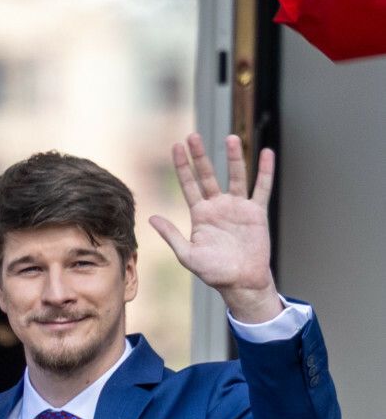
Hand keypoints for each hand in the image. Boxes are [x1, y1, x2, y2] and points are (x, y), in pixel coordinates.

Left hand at [150, 132, 281, 323]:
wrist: (240, 282)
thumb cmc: (213, 272)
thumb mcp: (187, 255)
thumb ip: (171, 235)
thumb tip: (151, 218)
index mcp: (201, 215)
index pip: (189, 185)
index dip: (183, 167)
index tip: (176, 147)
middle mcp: (219, 207)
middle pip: (209, 175)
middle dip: (200, 157)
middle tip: (193, 136)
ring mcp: (238, 207)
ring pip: (236, 176)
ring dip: (234, 158)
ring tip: (230, 138)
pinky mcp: (256, 212)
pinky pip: (262, 187)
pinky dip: (265, 171)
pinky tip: (266, 152)